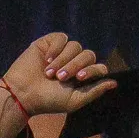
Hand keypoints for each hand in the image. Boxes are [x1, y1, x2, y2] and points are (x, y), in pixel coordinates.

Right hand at [0, 33, 114, 118]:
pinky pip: (61, 38)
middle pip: (88, 55)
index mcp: (84, 76)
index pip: (99, 67)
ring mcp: (62, 52)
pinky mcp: (49, 43)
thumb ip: (95, 91)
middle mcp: (75, 62)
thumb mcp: (75, 100)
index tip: (79, 78)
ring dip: (63, 59)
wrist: (23, 93)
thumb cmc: (49, 100)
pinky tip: (47, 59)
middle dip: (76, 65)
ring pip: (75, 46)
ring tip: (50, 73)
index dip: (93, 70)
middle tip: (61, 77)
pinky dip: (56, 48)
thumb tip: (115, 83)